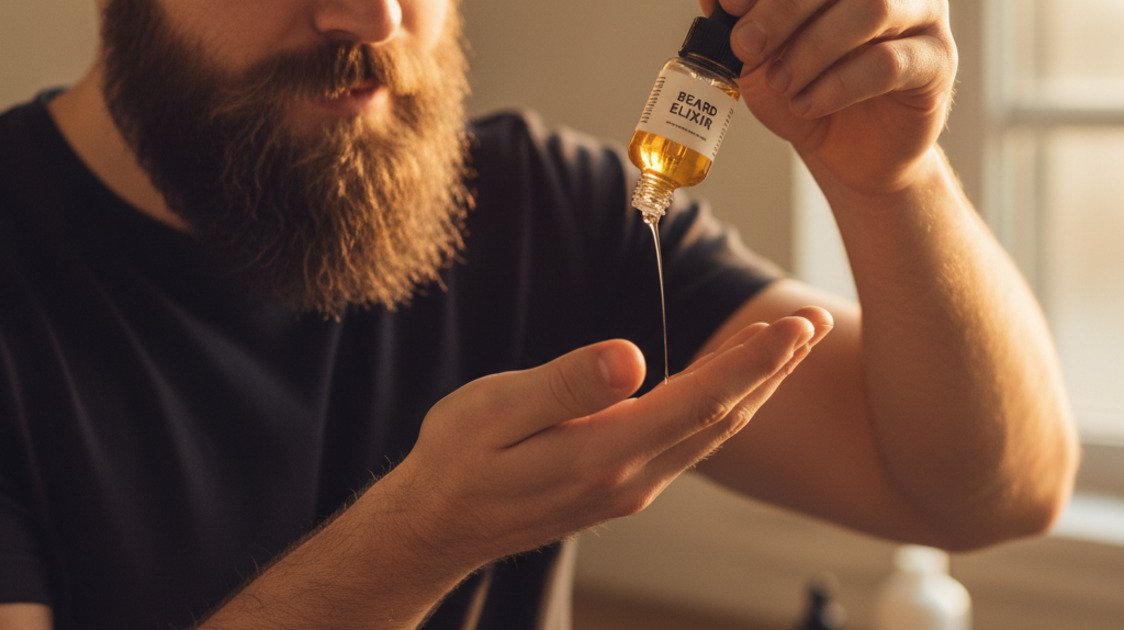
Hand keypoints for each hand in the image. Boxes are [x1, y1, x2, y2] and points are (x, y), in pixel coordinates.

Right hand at [390, 309, 831, 567]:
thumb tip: (633, 356)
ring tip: (790, 347)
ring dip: (758, 388)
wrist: (438, 525)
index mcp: (603, 453)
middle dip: (774, 368)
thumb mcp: (495, 410)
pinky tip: (733, 386)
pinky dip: (723, 407)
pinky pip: (690, 444)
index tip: (796, 325)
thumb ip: (566, 384)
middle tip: (817, 321)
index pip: (698, 400)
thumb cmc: (458, 459)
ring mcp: (630, 488)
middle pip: (722, 418)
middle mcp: (631, 478)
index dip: (752, 360)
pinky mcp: (623, 488)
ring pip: (712, 433)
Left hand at [702, 0, 957, 194]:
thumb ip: (746, 29)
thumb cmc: (808, 95)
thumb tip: (715, 1)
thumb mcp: (762, 62)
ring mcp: (923, 16)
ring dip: (813, 47)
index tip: (728, 5)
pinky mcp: (937, 62)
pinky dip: (838, 85)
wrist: (849, 154)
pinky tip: (807, 105)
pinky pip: (889, 62)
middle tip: (746, 44)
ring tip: (782, 83)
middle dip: (784, 8)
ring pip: (874, 7)